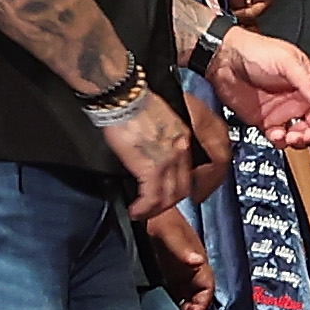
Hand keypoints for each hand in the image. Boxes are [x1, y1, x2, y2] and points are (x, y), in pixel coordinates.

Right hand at [99, 88, 205, 217]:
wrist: (123, 97)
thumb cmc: (131, 101)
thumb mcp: (154, 119)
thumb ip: (157, 138)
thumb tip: (147, 150)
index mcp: (182, 137)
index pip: (186, 171)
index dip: (177, 187)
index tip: (167, 194)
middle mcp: (180, 150)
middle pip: (182, 188)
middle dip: (168, 203)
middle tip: (154, 210)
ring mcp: (168, 161)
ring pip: (169, 196)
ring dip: (156, 209)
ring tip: (143, 213)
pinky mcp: (151, 168)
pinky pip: (152, 196)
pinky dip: (145, 208)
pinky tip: (136, 211)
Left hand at [144, 205, 216, 309]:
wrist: (143, 207)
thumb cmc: (159, 216)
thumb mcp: (171, 233)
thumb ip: (184, 249)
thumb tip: (198, 262)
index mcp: (197, 258)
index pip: (208, 287)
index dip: (202, 303)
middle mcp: (190, 265)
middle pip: (197, 294)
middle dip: (191, 308)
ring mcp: (177, 268)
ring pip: (185, 292)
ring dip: (180, 303)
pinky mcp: (164, 268)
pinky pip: (172, 288)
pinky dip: (169, 297)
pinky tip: (158, 300)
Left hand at [213, 25, 309, 147]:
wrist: (223, 59)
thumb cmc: (253, 51)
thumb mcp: (286, 60)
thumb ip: (307, 81)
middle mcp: (300, 99)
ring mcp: (284, 112)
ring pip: (304, 134)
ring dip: (302, 139)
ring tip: (293, 136)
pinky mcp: (267, 122)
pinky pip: (281, 139)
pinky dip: (282, 141)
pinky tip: (276, 134)